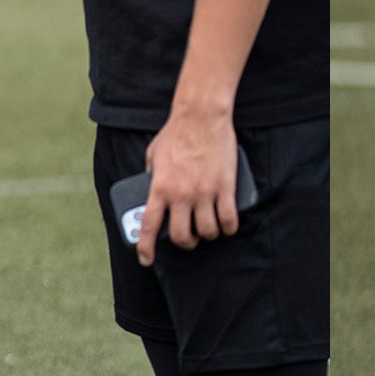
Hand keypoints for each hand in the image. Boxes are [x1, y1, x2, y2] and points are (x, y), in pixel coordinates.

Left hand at [134, 110, 241, 266]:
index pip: (149, 227)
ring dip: (208, 235)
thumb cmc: (176, 132)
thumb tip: (152, 190)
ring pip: (208, 231)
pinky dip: (228, 227)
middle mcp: (181, 195)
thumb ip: (151, 176)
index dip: (146, 248)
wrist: (202, 116)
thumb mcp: (153, 155)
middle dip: (186, 243)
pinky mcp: (225, 187)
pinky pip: (229, 219)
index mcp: (159, 188)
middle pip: (182, 236)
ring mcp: (204, 193)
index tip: (146, 259)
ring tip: (209, 228)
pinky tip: (228, 225)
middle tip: (190, 238)